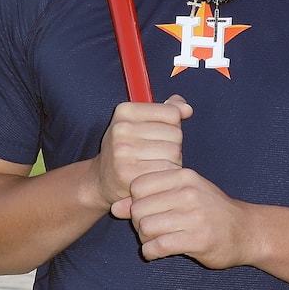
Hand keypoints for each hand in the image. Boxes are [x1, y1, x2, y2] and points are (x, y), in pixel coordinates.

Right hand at [89, 95, 192, 210]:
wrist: (102, 180)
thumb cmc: (126, 150)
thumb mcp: (140, 123)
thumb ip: (166, 111)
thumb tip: (186, 109)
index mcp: (125, 111)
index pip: (172, 113)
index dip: (172, 126)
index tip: (157, 134)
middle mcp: (122, 129)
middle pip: (175, 133)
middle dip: (173, 145)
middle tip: (155, 154)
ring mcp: (123, 151)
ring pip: (174, 153)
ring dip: (172, 162)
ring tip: (154, 165)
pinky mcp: (129, 173)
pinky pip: (168, 171)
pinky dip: (167, 175)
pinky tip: (154, 176)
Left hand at [112, 166, 252, 267]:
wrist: (246, 231)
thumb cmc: (209, 210)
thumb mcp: (181, 195)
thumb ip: (149, 198)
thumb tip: (116, 207)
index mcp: (183, 176)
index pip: (137, 185)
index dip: (135, 200)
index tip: (146, 210)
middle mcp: (188, 193)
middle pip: (139, 208)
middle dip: (138, 223)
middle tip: (149, 229)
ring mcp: (195, 216)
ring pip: (146, 227)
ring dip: (144, 238)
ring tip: (155, 240)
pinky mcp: (198, 240)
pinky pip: (158, 246)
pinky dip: (150, 252)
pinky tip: (156, 251)